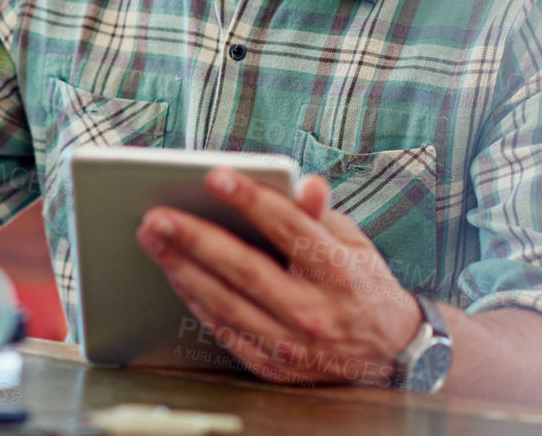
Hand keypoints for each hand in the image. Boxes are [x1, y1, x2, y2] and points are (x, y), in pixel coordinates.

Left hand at [135, 169, 421, 387]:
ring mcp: (292, 345)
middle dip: (196, 240)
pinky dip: (196, 300)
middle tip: (157, 215)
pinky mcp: (274, 366)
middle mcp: (315, 312)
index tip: (215, 176)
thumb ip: (320, 214)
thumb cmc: (360, 284)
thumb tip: (304, 182)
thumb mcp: (353, 243)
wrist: (388, 355)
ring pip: (227, 303)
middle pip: (246, 269)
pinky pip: (225, 330)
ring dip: (183, 269)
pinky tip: (174, 273)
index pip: (290, 229)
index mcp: (339, 273)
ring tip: (153, 239)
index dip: (251, 201)